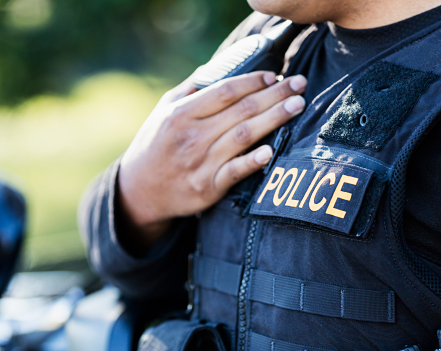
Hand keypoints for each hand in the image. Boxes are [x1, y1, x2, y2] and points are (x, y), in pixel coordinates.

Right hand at [118, 71, 306, 245]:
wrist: (139, 191)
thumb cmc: (156, 145)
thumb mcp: (163, 111)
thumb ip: (190, 90)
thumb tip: (218, 68)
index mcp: (182, 114)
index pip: (225, 91)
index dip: (253, 81)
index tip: (274, 76)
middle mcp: (192, 136)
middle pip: (241, 110)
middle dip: (275, 94)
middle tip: (300, 84)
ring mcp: (200, 163)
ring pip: (244, 136)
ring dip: (274, 119)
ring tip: (297, 106)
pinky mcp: (207, 187)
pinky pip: (235, 172)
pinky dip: (254, 161)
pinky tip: (272, 150)